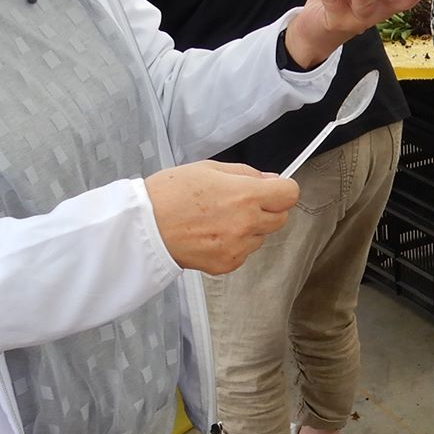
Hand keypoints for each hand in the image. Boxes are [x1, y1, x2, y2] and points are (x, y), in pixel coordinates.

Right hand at [146, 161, 297, 274]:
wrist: (144, 227)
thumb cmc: (171, 193)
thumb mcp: (210, 168)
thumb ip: (246, 174)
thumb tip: (270, 180)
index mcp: (246, 195)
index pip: (289, 194)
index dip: (281, 189)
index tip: (272, 189)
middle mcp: (247, 223)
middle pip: (281, 218)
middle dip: (268, 209)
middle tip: (242, 204)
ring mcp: (238, 247)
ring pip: (261, 237)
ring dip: (249, 229)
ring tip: (217, 220)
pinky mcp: (227, 264)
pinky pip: (243, 252)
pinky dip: (234, 245)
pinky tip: (210, 235)